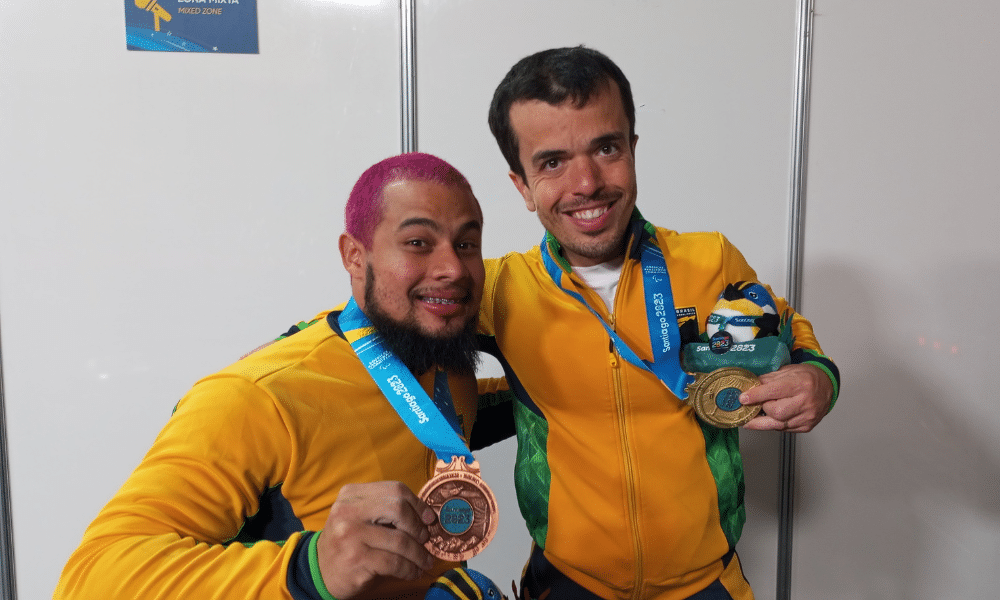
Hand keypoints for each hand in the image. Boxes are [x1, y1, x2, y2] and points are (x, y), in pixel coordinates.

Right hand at [317, 481, 437, 598]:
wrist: (318, 570)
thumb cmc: (348, 542)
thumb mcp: (360, 517)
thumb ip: (386, 510)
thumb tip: (426, 517)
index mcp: (351, 494)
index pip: (395, 489)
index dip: (417, 504)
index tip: (429, 518)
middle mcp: (348, 510)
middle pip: (399, 509)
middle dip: (418, 527)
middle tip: (425, 540)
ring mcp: (351, 535)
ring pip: (400, 540)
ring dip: (419, 554)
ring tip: (424, 561)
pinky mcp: (356, 559)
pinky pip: (395, 562)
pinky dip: (410, 569)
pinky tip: (413, 572)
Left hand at [739, 363, 832, 431]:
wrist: (827, 386)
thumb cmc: (806, 377)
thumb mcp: (787, 371)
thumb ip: (768, 379)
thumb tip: (749, 387)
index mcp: (801, 383)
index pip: (774, 391)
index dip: (756, 396)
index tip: (743, 398)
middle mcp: (806, 402)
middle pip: (776, 411)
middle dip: (761, 408)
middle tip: (754, 404)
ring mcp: (807, 416)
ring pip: (778, 424)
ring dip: (761, 421)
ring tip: (751, 418)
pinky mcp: (806, 427)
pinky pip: (784, 429)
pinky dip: (773, 424)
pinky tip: (769, 419)